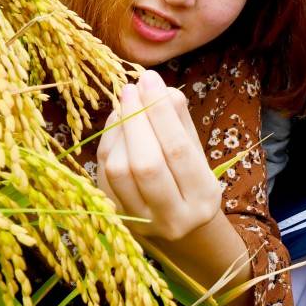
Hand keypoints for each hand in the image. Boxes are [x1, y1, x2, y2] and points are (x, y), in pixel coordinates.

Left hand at [96, 69, 221, 241]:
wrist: (178, 226)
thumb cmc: (188, 179)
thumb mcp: (195, 151)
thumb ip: (180, 121)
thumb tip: (160, 89)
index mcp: (201, 198)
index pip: (178, 150)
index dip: (161, 112)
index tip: (150, 80)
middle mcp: (173, 217)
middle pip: (146, 164)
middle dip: (136, 120)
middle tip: (131, 88)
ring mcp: (141, 223)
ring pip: (120, 171)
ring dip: (119, 130)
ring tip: (126, 104)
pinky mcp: (116, 219)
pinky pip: (104, 175)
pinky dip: (107, 143)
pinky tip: (117, 122)